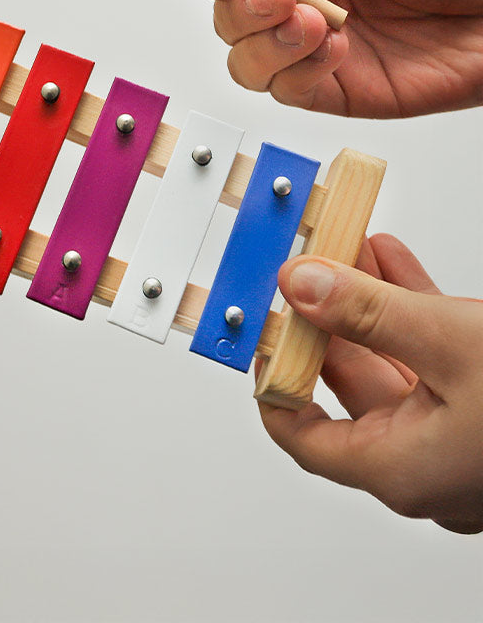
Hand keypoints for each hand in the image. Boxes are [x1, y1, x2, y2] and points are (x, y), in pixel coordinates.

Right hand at [191, 0, 482, 116]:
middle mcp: (301, 7)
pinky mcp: (337, 92)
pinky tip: (334, 49)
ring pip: (248, 62)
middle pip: (231, 19)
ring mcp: (315, 53)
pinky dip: (300, 72)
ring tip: (313, 24)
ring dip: (267, 45)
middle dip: (243, 9)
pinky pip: (290, 91)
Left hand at [258, 233, 482, 533]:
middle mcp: (425, 462)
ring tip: (341, 245)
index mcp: (400, 470)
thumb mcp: (453, 347)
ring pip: (391, 362)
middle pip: (344, 386)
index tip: (255, 321)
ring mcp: (460, 438)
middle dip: (320, 316)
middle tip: (297, 267)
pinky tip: (391, 259)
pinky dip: (409, 307)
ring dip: (363, 301)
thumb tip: (300, 285)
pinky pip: (433, 356)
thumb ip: (369, 314)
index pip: (300, 432)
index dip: (269, 373)